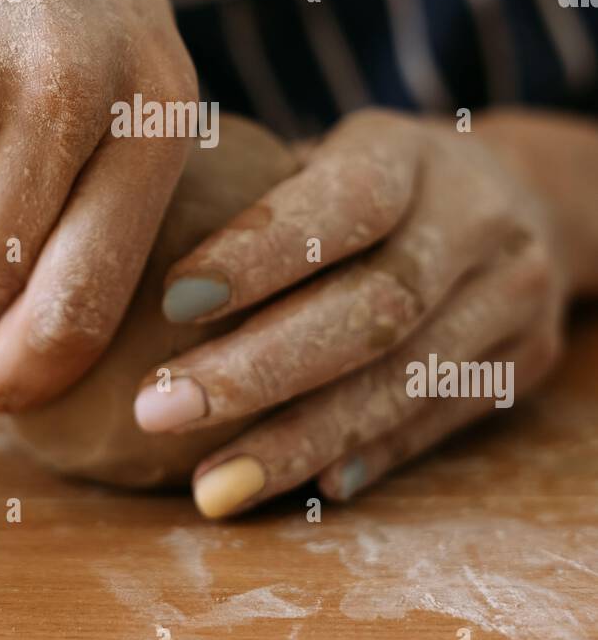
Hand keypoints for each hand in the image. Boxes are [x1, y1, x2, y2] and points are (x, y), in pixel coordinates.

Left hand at [132, 108, 594, 517]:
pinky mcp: (524, 364)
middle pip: (375, 309)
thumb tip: (114, 239)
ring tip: (211, 482)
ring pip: (404, 382)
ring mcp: (510, 299)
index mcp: (413, 154)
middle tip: (159, 409)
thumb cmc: (380, 180)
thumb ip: (253, 191)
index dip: (261, 253)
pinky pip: (435, 423)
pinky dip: (359, 455)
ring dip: (300, 440)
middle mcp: (476, 223)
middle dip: (260, 369)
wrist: (525, 200)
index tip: (171, 301)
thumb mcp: (330, 154)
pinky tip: (292, 485)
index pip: (346, 203)